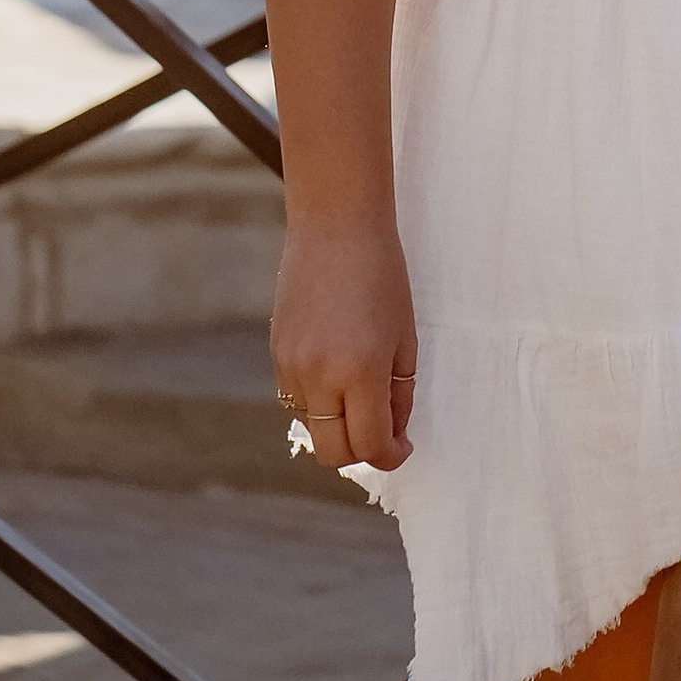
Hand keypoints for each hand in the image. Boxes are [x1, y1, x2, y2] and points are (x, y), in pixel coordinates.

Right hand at [271, 216, 417, 471]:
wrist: (336, 224)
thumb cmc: (382, 274)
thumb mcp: (404, 337)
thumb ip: (399, 394)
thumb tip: (392, 434)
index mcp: (360, 370)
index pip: (370, 445)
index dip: (391, 456)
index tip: (403, 447)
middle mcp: (319, 375)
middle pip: (333, 452)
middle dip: (361, 452)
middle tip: (382, 431)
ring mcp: (291, 366)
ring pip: (313, 427)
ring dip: (338, 425)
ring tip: (360, 390)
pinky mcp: (276, 353)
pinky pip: (296, 399)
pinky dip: (318, 400)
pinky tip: (336, 368)